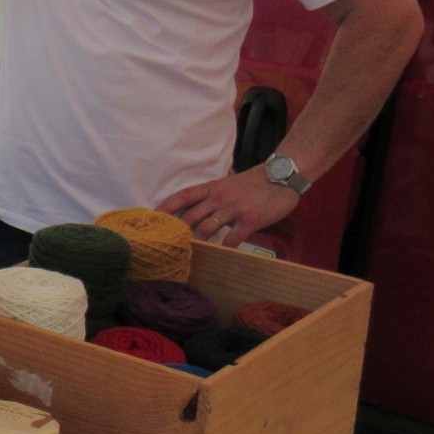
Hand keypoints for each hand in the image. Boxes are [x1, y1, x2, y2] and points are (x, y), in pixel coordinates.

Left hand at [156, 167, 299, 248]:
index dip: (166, 207)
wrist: (282, 177)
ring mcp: (233, 209)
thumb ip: (212, 194)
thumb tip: (194, 206)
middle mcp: (219, 198)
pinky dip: (224, 249)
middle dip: (178, 231)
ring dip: (197, 242)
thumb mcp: (228, 183)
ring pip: (207, 228)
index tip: (152, 218)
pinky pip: (233, 238)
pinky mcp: (249, 220)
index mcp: (212, 188)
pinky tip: (219, 257)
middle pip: (190, 216)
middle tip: (167, 244)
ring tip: (188, 254)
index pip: (183, 196)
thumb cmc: (254, 182)